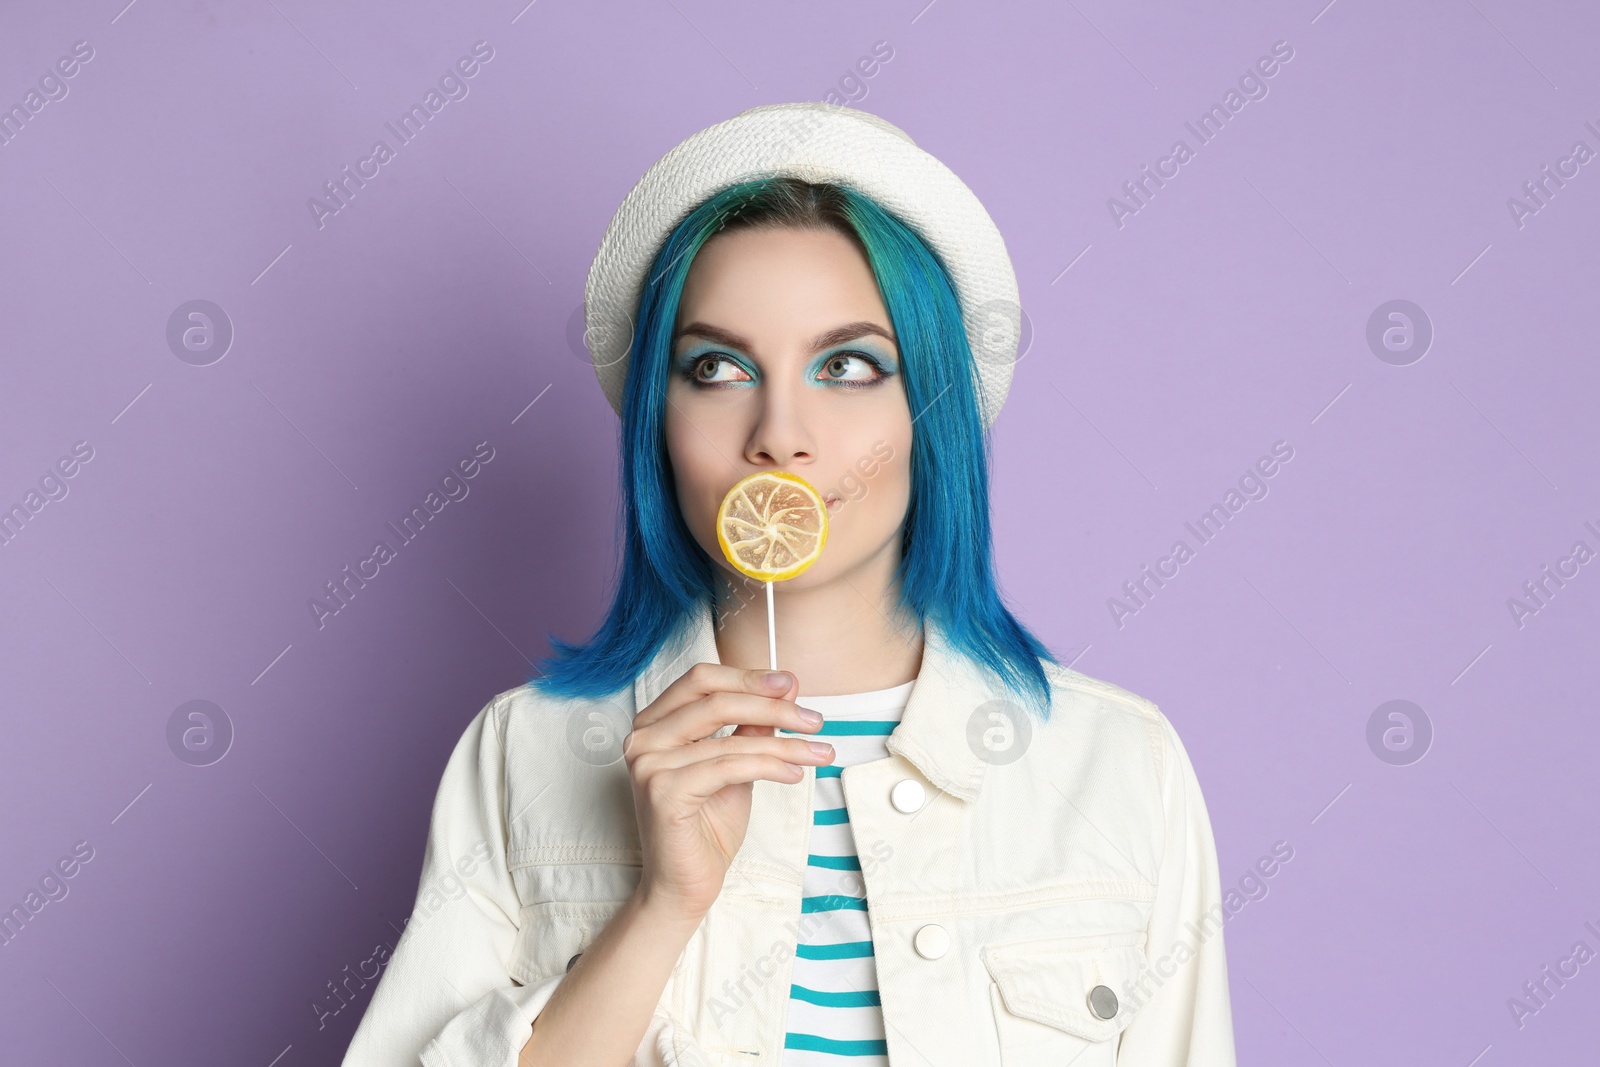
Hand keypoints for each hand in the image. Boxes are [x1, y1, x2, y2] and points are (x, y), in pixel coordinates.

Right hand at [623, 663, 832, 921]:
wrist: (685, 884)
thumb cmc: (707, 826)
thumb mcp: (737, 764)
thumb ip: (753, 725)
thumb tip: (788, 686)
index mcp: (654, 722)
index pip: (701, 680)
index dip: (748, 676)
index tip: (791, 684)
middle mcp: (643, 738)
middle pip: (716, 700)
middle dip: (772, 706)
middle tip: (814, 719)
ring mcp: (648, 764)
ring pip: (730, 738)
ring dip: (784, 743)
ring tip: (820, 752)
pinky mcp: (663, 792)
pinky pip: (729, 767)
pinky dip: (770, 766)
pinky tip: (795, 773)